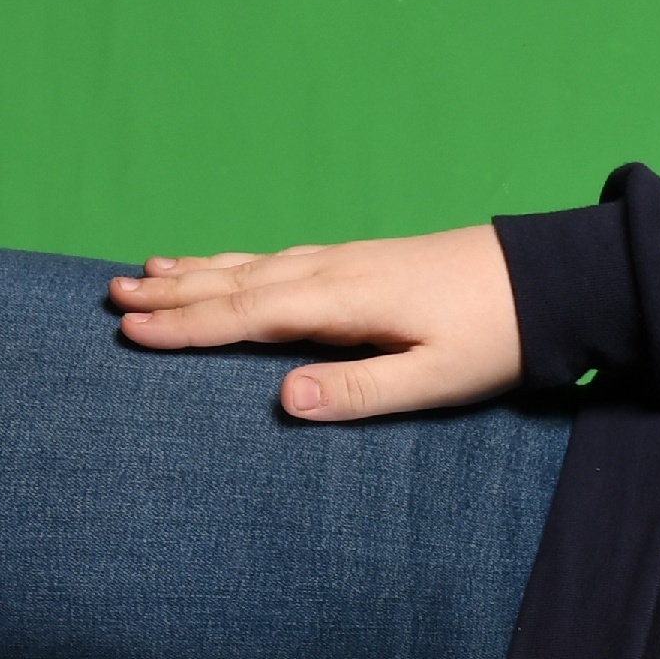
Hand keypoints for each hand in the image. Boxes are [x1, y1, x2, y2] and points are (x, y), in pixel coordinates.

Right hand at [105, 224, 520, 421]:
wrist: (548, 278)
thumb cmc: (499, 337)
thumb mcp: (437, 379)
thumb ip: (361, 391)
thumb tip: (285, 398)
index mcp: (345, 303)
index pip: (247, 316)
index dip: (186, 328)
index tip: (131, 333)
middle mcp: (335, 272)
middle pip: (236, 284)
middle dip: (172, 294)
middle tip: (110, 300)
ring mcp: (346, 261)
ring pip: (253, 266)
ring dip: (196, 273)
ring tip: (143, 275)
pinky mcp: (362, 261)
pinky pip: (279, 261)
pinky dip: (237, 264)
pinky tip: (222, 266)